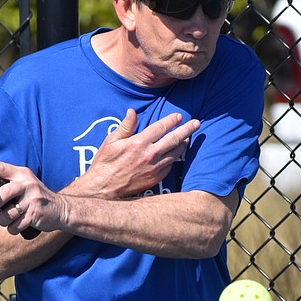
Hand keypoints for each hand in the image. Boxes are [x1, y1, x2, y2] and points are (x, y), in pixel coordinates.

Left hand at [0, 154, 65, 235]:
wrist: (61, 209)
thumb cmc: (37, 196)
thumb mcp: (26, 182)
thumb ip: (9, 182)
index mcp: (22, 174)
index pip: (2, 167)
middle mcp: (27, 184)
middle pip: (0, 195)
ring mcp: (32, 200)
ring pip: (6, 214)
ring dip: (5, 220)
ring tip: (12, 217)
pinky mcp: (35, 215)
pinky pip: (14, 226)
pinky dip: (13, 228)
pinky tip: (20, 224)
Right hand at [79, 108, 200, 198]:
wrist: (104, 188)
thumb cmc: (105, 163)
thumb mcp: (111, 141)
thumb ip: (125, 126)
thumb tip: (133, 112)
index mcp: (139, 142)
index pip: (161, 127)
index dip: (172, 120)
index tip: (179, 116)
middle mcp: (150, 154)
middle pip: (174, 139)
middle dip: (187, 129)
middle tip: (197, 123)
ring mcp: (154, 168)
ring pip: (175, 153)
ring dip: (184, 144)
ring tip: (189, 138)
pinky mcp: (155, 179)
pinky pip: (170, 166)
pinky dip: (174, 159)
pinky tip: (176, 155)